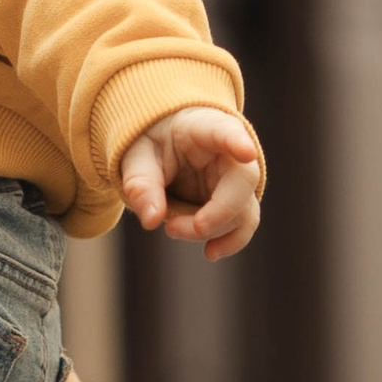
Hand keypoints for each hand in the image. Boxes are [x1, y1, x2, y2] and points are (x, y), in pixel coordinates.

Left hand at [118, 106, 261, 261]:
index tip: (246, 152)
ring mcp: (237, 180)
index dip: (237, 142)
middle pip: (243, 182)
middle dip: (214, 214)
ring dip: (213, 231)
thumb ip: (140, 183)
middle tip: (171, 228)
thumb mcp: (135, 156)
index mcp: (204, 128)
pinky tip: (210, 253)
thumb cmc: (151, 144)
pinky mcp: (236, 202)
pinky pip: (243, 225)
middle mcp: (231, 153)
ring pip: (244, 210)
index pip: (225, 131)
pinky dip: (229, 242)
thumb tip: (151, 220)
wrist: (163, 146)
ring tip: (172, 230)